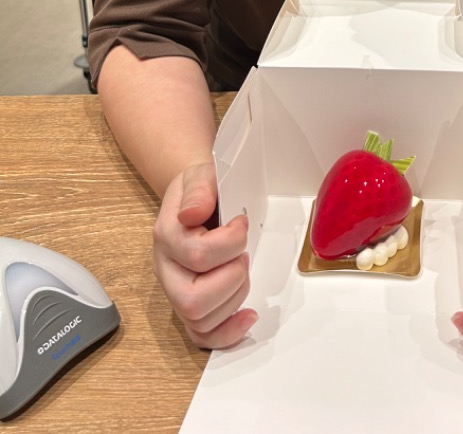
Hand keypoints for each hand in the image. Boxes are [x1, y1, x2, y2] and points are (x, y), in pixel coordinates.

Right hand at [152, 161, 257, 348]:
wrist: (196, 198)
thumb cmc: (202, 190)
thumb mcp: (201, 174)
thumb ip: (199, 189)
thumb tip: (193, 213)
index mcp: (166, 235)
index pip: (197, 255)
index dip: (231, 242)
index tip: (241, 222)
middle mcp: (166, 268)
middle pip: (192, 300)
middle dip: (231, 278)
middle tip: (242, 254)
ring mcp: (175, 290)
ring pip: (200, 319)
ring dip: (234, 297)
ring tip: (241, 268)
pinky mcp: (189, 305)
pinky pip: (201, 335)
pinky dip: (227, 333)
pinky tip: (248, 317)